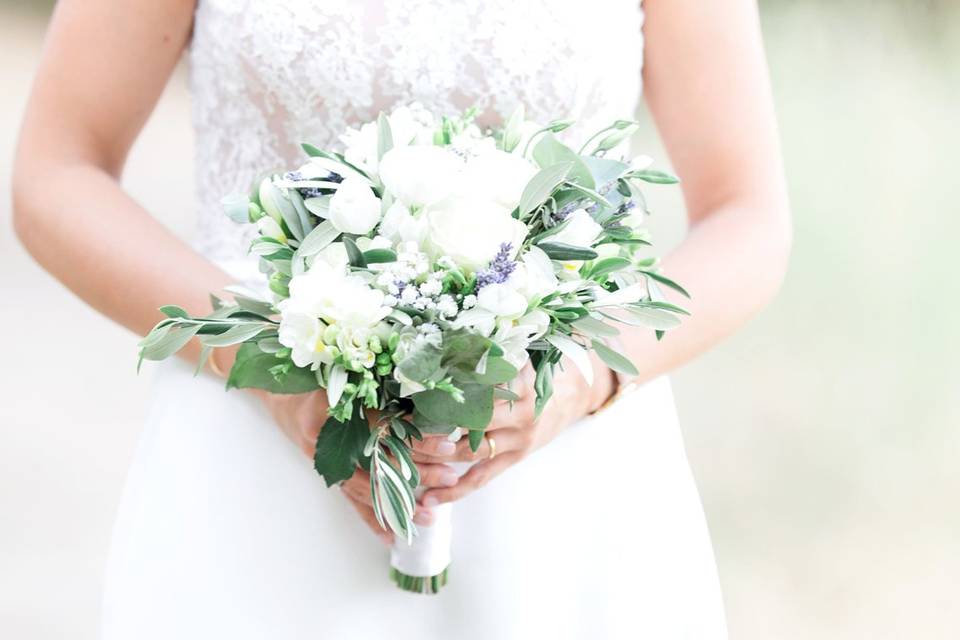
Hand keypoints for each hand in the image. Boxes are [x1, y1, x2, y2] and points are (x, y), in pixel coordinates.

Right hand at [255, 389, 457, 544]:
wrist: (281, 397)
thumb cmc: (314, 381)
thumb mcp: (345, 376)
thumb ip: (379, 387)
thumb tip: (428, 397)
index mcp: (339, 412)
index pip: (388, 429)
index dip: (420, 438)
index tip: (448, 443)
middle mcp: (333, 442)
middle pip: (383, 462)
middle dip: (420, 473)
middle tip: (450, 479)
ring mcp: (329, 462)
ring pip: (371, 488)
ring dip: (400, 503)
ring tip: (429, 517)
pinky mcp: (329, 474)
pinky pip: (352, 501)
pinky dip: (371, 519)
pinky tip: (390, 537)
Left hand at [413, 354, 616, 505]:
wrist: (568, 396)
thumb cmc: (527, 372)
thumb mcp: (511, 355)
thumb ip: (481, 353)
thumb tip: (434, 343)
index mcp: (516, 376)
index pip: (470, 383)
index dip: (439, 388)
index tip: (408, 391)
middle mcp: (519, 408)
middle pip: (464, 419)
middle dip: (428, 425)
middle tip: (395, 427)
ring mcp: (519, 437)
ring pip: (467, 450)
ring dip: (432, 455)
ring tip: (400, 459)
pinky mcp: (515, 459)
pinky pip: (480, 478)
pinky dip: (453, 491)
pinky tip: (428, 499)